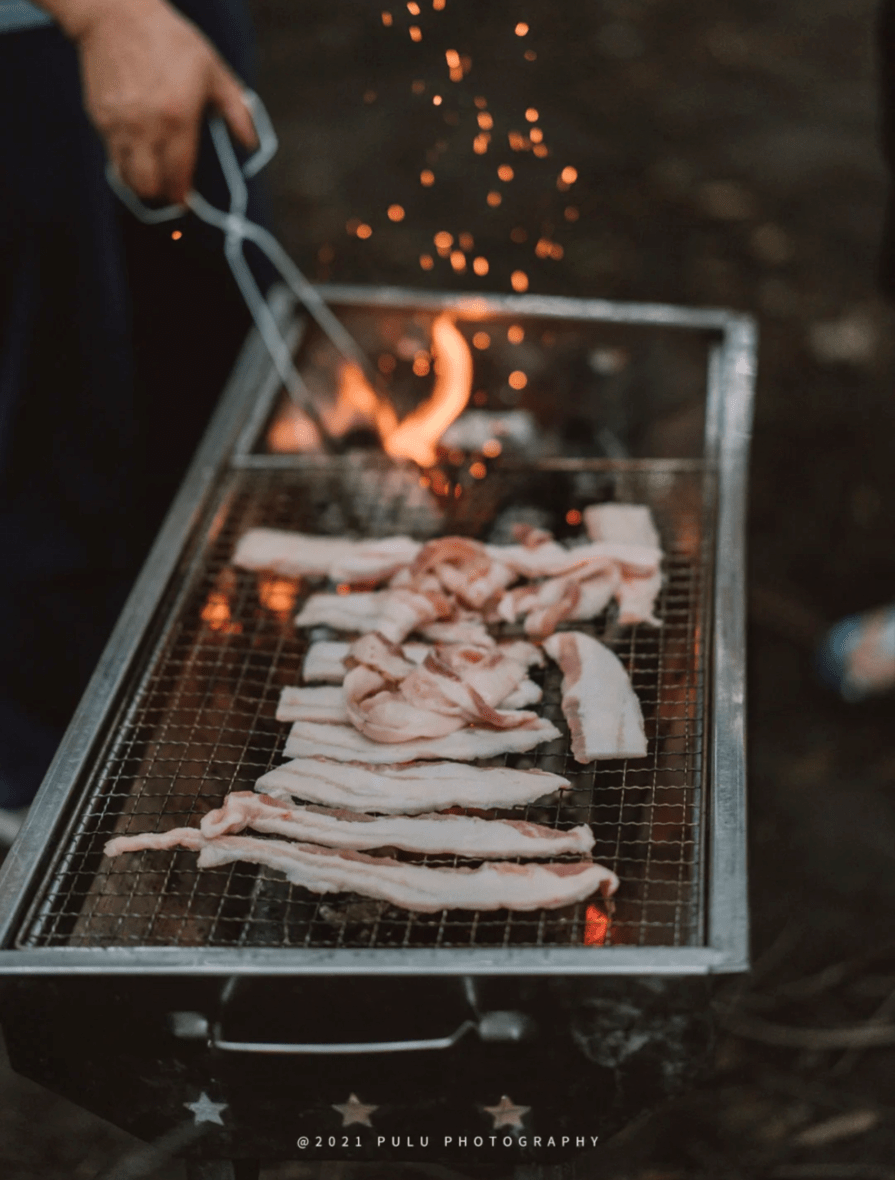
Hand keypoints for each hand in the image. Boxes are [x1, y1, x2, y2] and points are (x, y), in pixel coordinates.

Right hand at [48, 0, 256, 203]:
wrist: (117, 14)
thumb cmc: (170, 41)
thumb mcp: (213, 71)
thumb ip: (237, 111)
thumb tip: (251, 145)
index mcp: (178, 119)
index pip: (179, 177)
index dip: (183, 197)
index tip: (187, 202)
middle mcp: (146, 128)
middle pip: (150, 188)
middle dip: (163, 197)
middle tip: (171, 192)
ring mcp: (119, 125)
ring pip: (128, 178)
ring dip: (142, 184)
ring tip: (154, 177)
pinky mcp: (100, 118)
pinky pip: (112, 156)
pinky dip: (125, 164)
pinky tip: (138, 154)